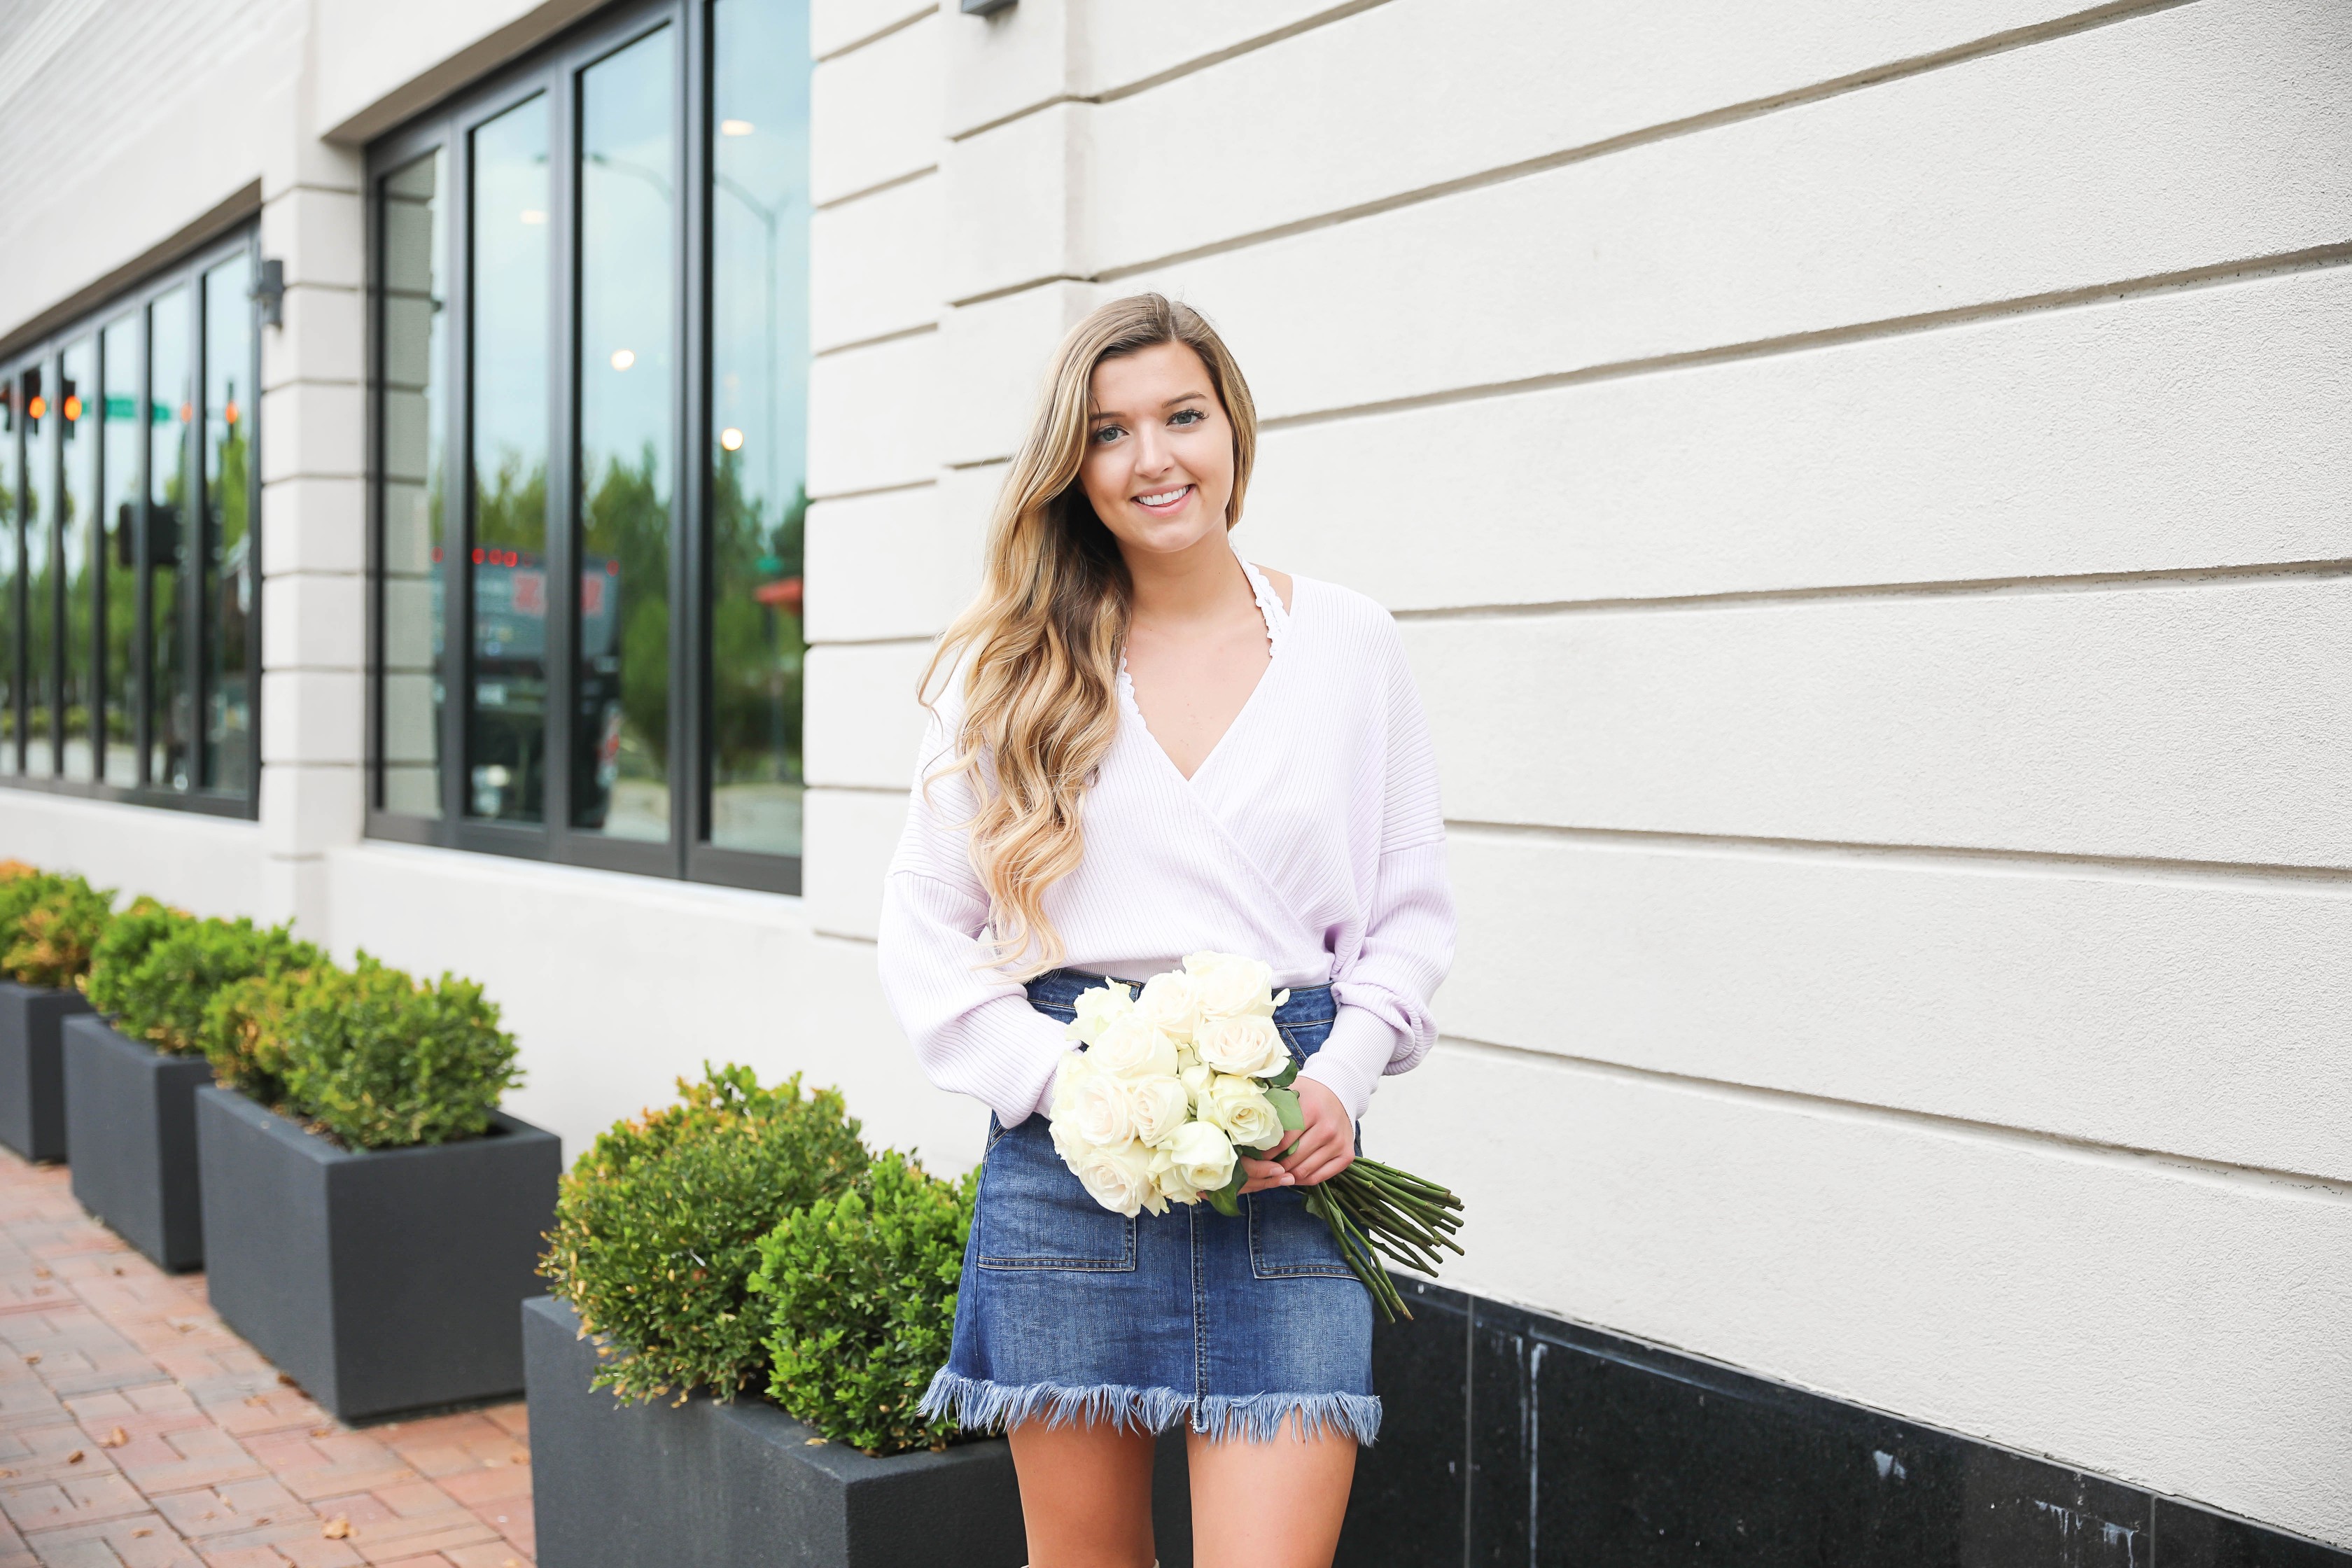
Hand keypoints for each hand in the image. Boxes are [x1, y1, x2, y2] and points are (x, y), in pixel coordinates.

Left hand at [1236, 1076, 1353, 1193]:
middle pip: (1293, 1159)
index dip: (1264, 1152)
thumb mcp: (1290, 1090)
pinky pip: (1321, 1177)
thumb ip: (1270, 1102)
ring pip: (1305, 1171)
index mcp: (1311, 1111)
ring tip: (1274, 1171)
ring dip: (1287, 1174)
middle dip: (1273, 1166)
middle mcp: (1328, 1129)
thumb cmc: (1309, 1092)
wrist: (1339, 1091)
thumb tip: (1243, 1114)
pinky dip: (1304, 1180)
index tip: (1252, 1155)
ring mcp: (1339, 1143)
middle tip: (1260, 1167)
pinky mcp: (1346, 1155)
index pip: (1282, 1141)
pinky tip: (1292, 1175)